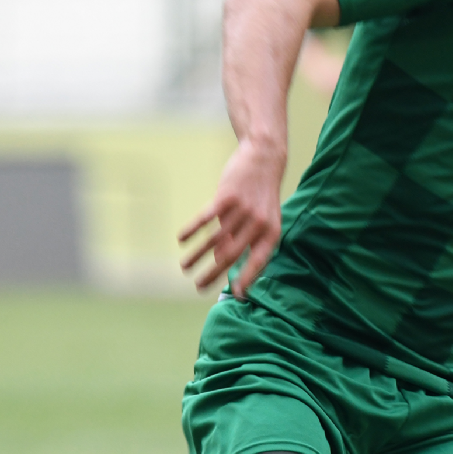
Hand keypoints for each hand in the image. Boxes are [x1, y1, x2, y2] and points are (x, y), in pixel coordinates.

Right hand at [179, 138, 285, 295]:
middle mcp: (258, 224)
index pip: (258, 262)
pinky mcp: (227, 196)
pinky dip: (192, 229)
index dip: (247, 279)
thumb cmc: (261, 194)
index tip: (236, 296)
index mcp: (271, 233)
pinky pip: (206, 218)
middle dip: (213, 274)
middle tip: (198, 287)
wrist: (264, 158)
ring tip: (184, 267)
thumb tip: (221, 261)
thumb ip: (243, 240)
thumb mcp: (260, 219)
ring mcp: (243, 210)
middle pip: (232, 255)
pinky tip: (181, 240)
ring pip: (215, 239)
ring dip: (197, 255)